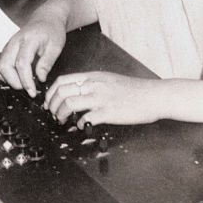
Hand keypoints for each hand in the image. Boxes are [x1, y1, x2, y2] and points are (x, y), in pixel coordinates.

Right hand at [0, 14, 66, 97]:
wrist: (46, 19)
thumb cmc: (52, 30)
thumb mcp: (56, 46)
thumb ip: (47, 63)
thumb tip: (40, 79)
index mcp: (29, 40)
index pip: (22, 63)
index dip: (26, 80)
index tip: (32, 91)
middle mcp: (15, 42)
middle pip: (5, 66)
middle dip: (14, 82)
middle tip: (28, 89)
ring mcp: (9, 45)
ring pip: (0, 67)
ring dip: (9, 80)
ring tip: (24, 83)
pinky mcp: (7, 50)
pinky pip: (1, 66)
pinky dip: (6, 75)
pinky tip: (18, 77)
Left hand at [43, 72, 163, 125]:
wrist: (153, 96)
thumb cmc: (134, 90)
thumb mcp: (109, 79)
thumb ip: (92, 84)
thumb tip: (76, 94)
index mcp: (94, 76)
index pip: (62, 81)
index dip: (51, 93)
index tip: (49, 102)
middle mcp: (95, 85)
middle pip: (62, 92)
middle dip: (53, 106)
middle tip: (54, 114)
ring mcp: (101, 98)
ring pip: (69, 104)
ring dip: (61, 115)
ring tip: (63, 121)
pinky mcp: (108, 112)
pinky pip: (85, 119)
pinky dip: (79, 124)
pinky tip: (82, 126)